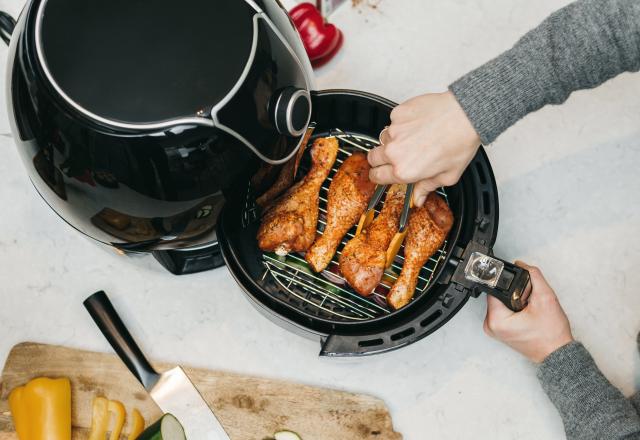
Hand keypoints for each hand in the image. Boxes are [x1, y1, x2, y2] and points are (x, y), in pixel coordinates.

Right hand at [367, 91, 480, 206]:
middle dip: (380, 159)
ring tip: (412, 138)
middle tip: (395, 157)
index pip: (377, 176)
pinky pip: (393, 121)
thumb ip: (427, 188)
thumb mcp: (447, 176)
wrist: (465, 115)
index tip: (381, 174)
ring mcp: (394, 131)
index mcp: (404, 170)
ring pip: (383, 138)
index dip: (378, 176)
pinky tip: (417, 124)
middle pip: (372, 157)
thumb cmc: (459, 143)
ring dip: (392, 140)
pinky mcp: (398, 114)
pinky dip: (401, 123)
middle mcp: (395, 151)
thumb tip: (418, 198)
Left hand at [483, 261, 573, 362]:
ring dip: (514, 301)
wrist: (557, 353)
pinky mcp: (499, 330)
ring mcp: (494, 329)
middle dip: (514, 293)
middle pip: (498, 295)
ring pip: (501, 302)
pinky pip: (503, 311)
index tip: (522, 288)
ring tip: (529, 309)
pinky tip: (526, 314)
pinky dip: (514, 309)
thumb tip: (522, 265)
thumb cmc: (552, 335)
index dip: (509, 283)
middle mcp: (491, 326)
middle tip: (529, 302)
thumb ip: (533, 276)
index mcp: (496, 320)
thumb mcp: (546, 298)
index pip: (495, 289)